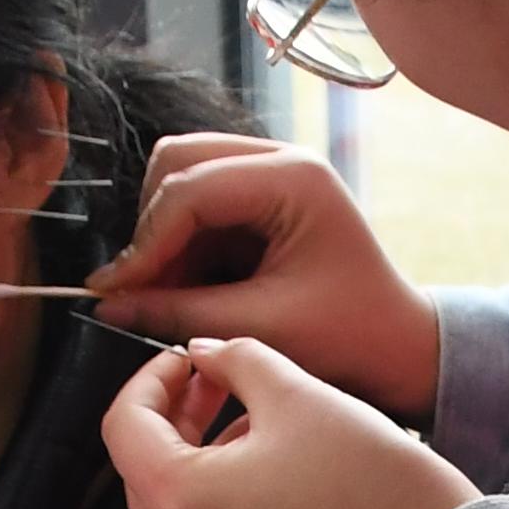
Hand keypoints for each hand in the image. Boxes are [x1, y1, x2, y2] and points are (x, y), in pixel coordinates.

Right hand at [91, 137, 440, 419]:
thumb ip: (180, 312)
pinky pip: (201, 208)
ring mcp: (273, 174)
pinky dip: (184, 247)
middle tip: (138, 290)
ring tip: (167, 299)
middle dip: (152, 227)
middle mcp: (283, 160)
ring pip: (182, 181)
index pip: (191, 188)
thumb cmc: (352, 338)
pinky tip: (189, 293)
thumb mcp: (262, 329)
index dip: (145, 241)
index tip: (112, 290)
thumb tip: (107, 306)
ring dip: (165, 239)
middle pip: (178, 162)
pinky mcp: (264, 200)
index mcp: (294, 178)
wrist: (401, 348)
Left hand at [104, 337, 477, 508]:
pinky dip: (225, 496)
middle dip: (173, 418)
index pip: (124, 427)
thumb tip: (203, 354)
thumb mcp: (295, 393)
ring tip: (253, 416)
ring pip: (180, 507)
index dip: (149, 379)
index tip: (188, 358)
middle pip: (144, 473)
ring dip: (200, 455)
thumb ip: (234, 360)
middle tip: (215, 379)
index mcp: (181, 500)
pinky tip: (273, 465)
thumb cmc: (367, 477)